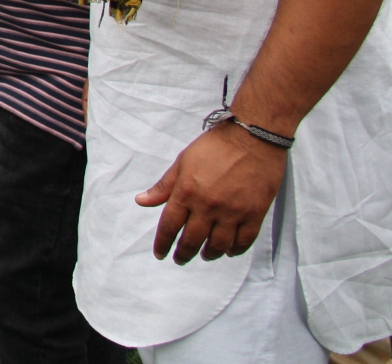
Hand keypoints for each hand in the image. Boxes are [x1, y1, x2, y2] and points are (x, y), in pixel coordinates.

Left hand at [136, 121, 285, 263]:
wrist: (253, 138)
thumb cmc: (215, 146)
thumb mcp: (183, 162)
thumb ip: (163, 186)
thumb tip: (141, 201)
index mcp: (186, 192)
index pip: (169, 226)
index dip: (162, 243)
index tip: (160, 254)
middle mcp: (208, 206)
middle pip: (192, 240)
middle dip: (183, 253)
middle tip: (180, 258)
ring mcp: (232, 212)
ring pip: (218, 245)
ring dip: (209, 254)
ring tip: (204, 254)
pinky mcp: (254, 214)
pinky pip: (243, 241)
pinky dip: (235, 250)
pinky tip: (229, 250)